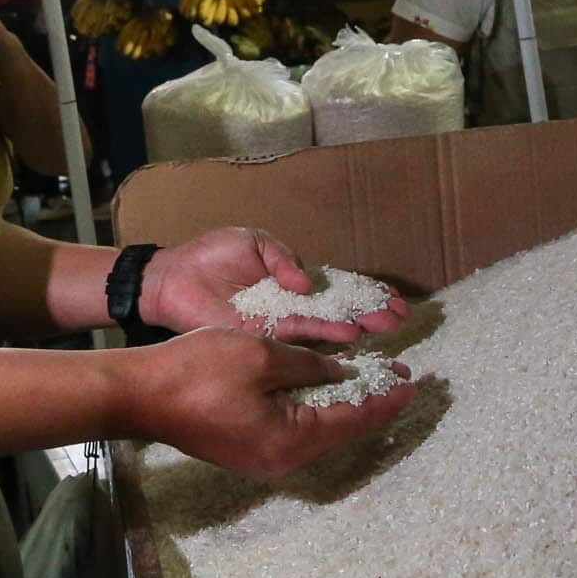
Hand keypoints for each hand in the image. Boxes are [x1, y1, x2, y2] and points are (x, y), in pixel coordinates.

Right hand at [118, 329, 414, 480]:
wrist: (139, 394)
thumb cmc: (199, 371)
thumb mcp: (262, 356)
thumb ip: (309, 365)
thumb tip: (342, 372)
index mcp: (292, 441)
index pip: (353, 420)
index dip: (383, 398)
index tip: (412, 382)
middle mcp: (283, 459)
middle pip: (339, 431)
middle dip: (370, 403)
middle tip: (399, 378)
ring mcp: (263, 459)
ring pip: (318, 431)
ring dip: (343, 405)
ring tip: (370, 381)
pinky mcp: (246, 449)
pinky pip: (295, 430)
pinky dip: (316, 408)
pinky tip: (325, 388)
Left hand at [138, 227, 410, 344]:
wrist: (173, 278)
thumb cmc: (210, 256)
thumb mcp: (254, 242)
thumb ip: (284, 258)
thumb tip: (308, 281)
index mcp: (291, 282)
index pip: (336, 287)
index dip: (364, 292)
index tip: (394, 297)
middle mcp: (291, 306)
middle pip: (340, 309)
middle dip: (371, 312)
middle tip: (402, 318)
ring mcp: (279, 323)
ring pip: (326, 325)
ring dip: (357, 325)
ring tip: (386, 327)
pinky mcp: (264, 335)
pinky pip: (298, 335)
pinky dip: (324, 334)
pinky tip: (348, 334)